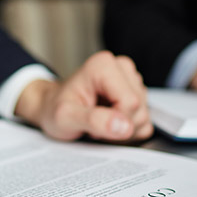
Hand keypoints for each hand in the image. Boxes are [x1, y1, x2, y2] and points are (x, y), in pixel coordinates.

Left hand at [14, 51, 152, 140]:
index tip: (91, 124)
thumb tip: (124, 126)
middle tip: (94, 125)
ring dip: (122, 130)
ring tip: (99, 123)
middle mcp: (121, 68)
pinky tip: (109, 123)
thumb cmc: (55, 109)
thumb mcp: (65, 117)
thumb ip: (94, 120)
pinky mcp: (137, 94)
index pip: (130, 102)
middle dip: (118, 127)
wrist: (51, 107)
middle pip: (140, 110)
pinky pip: (145, 122)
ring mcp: (131, 81)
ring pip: (144, 117)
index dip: (114, 122)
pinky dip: (128, 130)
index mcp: (104, 66)